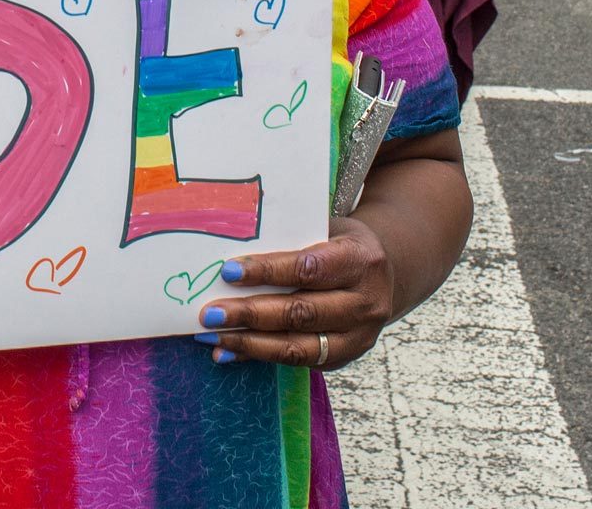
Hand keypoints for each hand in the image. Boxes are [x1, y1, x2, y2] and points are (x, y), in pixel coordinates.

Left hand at [195, 216, 394, 368]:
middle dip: (250, 314)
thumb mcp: (324, 230)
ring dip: (249, 343)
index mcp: (360, 260)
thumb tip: (229, 262)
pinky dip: (258, 356)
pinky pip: (297, 362)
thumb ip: (288, 242)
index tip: (228, 271)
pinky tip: (228, 350)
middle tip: (210, 313)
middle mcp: (365, 302)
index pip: (308, 268)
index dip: (267, 271)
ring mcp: (358, 336)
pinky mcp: (344, 358)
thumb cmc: (338, 244)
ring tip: (211, 336)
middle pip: (301, 312)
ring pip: (298, 346)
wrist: (382, 275)